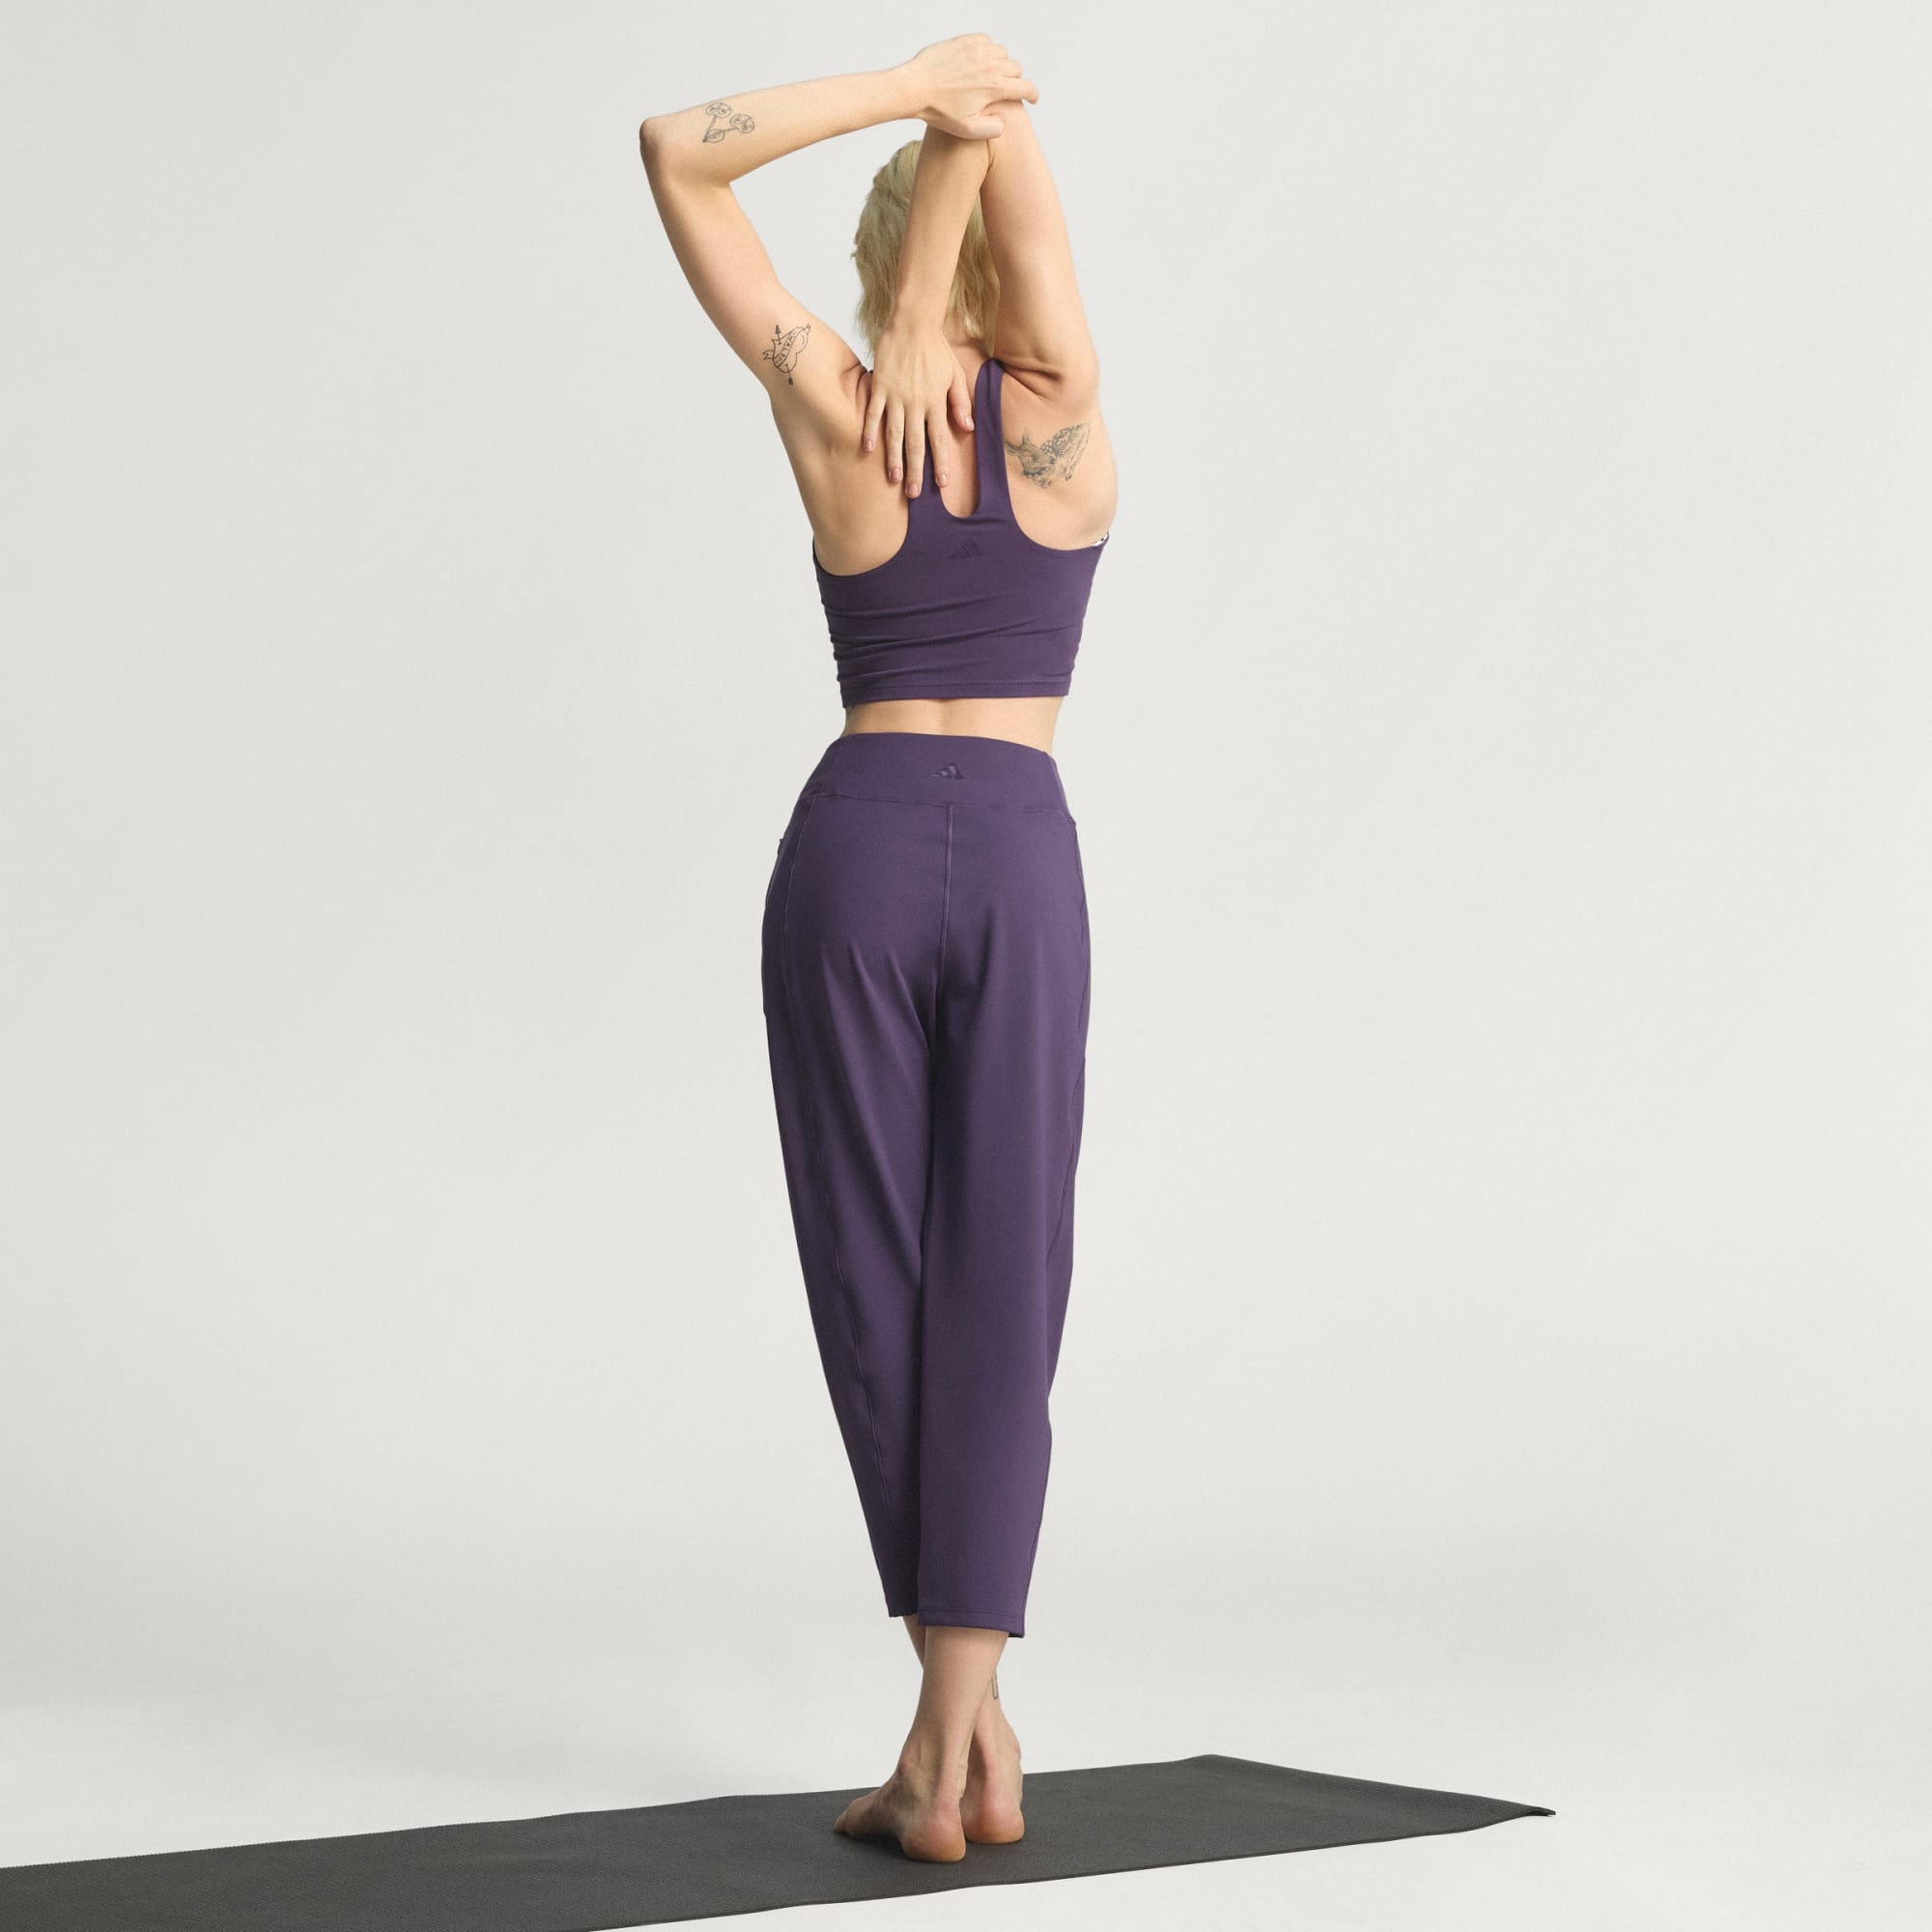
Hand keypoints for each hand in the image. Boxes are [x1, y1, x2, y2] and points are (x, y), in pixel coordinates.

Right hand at [865, 319, 973, 496]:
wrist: (914, 323)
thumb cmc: (936, 349)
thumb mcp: (955, 375)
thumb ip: (960, 402)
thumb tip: (967, 427)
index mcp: (935, 402)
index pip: (939, 439)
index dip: (940, 463)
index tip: (941, 484)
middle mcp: (916, 403)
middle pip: (915, 444)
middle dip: (915, 470)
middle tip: (913, 493)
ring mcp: (896, 396)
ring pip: (894, 434)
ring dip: (893, 459)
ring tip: (893, 479)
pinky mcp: (880, 386)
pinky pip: (873, 413)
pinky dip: (870, 431)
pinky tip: (868, 449)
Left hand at [899, 33, 1038, 139]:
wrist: (914, 88)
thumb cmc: (938, 112)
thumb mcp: (966, 130)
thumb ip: (990, 129)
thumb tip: (1005, 121)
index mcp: (993, 88)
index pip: (1025, 87)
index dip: (1033, 94)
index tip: (1032, 98)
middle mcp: (989, 65)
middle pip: (1016, 69)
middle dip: (1015, 80)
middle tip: (1007, 89)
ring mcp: (977, 50)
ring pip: (1003, 53)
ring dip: (1002, 64)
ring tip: (992, 75)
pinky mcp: (964, 41)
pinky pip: (986, 41)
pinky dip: (987, 50)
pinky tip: (979, 62)